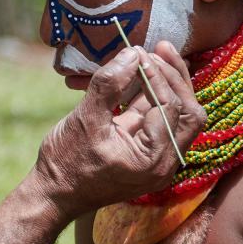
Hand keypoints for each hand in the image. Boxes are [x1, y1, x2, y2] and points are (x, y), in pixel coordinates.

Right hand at [32, 42, 205, 219]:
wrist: (53, 194)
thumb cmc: (66, 162)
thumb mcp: (85, 119)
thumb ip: (109, 85)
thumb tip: (132, 53)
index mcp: (154, 160)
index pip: (170, 107)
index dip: (158, 75)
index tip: (139, 52)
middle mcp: (165, 163)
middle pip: (188, 112)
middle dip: (175, 77)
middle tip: (158, 49)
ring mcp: (159, 160)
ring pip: (179, 115)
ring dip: (169, 84)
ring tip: (155, 55)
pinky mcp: (148, 153)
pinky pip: (161, 121)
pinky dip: (154, 96)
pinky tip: (144, 74)